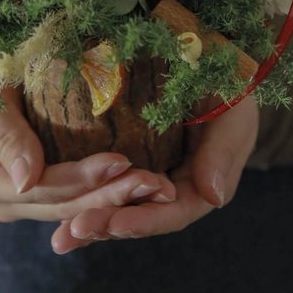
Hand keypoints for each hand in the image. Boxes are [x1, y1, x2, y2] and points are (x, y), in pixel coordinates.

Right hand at [0, 79, 175, 223]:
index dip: (83, 179)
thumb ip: (4, 133)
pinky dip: (113, 194)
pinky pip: (82, 199)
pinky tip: (147, 189)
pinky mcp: (47, 193)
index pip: (43, 188)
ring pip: (78, 209)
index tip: (122, 160)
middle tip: (155, 183)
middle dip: (112, 196)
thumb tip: (28, 181)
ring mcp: (27, 202)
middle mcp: (7, 201)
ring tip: (159, 188)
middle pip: (66, 206)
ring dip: (120, 200)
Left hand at [50, 91, 258, 252]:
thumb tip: (214, 198)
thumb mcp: (234, 114)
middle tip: (75, 231)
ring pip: (119, 206)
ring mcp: (150, 174)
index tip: (116, 224)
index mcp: (202, 184)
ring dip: (91, 220)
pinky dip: (84, 198)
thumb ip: (223, 153)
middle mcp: (174, 187)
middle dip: (108, 226)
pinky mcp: (129, 157)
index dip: (145, 221)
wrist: (210, 56)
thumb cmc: (229, 84)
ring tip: (61, 236)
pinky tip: (58, 213)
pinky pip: (105, 184)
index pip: (173, 213)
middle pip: (140, 217)